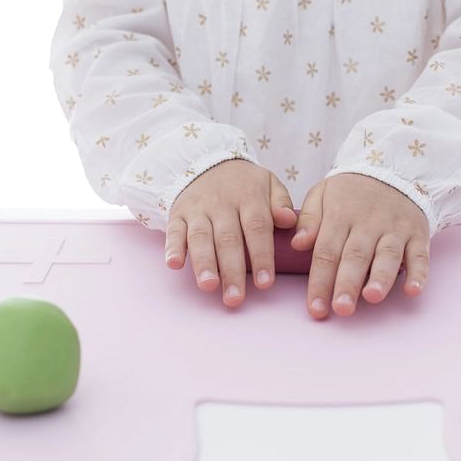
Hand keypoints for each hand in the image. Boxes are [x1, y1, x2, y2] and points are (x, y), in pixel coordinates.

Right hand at [164, 159, 297, 308]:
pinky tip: (174, 264)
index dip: (261, 257)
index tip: (265, 284)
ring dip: (203, 263)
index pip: (257, 229)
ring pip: (200, 237)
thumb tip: (288, 220)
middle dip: (232, 271)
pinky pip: (174, 231)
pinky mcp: (178, 214)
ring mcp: (198, 209)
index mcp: (249, 197)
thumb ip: (281, 202)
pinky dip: (173, 247)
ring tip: (208, 286)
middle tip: (235, 298)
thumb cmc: (244, 184)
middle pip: (228, 240)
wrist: (207, 162)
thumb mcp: (269, 183)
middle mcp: (222, 204)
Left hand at [290, 172, 429, 319]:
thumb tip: (298, 244)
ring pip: (388, 255)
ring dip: (381, 277)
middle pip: (356, 256)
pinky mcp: (418, 234)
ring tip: (372, 298)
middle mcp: (369, 223)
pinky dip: (419, 274)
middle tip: (341, 308)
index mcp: (341, 215)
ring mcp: (395, 229)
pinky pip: (420, 255)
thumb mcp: (322, 194)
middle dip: (348, 283)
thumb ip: (308, 219)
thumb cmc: (351, 193)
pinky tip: (413, 291)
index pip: (327, 252)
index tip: (316, 309)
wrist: (393, 169)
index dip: (321, 282)